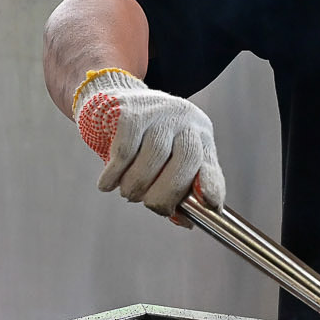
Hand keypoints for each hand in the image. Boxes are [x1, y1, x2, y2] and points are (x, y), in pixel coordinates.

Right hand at [73, 70, 225, 217]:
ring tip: (128, 191)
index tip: (209, 203)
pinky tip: (108, 183)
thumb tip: (187, 222)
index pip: (210, 161)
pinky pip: (124, 151)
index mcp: (200, 134)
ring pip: (152, 158)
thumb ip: (180, 188)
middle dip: (166, 193)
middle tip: (150, 205)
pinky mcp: (131, 111)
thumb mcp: (170, 157)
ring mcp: (158, 111)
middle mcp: (184, 118)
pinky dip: (114, 174)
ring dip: (136, 186)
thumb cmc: (145, 138)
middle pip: (186, 160)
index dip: (211, 184)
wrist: (114, 97)